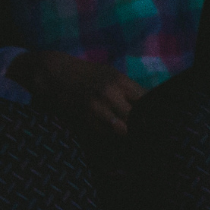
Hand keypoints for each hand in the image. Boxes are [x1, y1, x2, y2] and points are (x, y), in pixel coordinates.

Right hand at [13, 51, 145, 135]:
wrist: (55, 73)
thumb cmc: (87, 75)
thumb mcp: (111, 74)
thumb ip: (128, 90)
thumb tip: (149, 106)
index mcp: (120, 81)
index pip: (146, 100)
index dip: (152, 112)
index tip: (154, 119)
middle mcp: (110, 93)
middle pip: (135, 118)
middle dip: (140, 126)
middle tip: (143, 132)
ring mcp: (96, 107)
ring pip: (120, 129)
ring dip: (125, 133)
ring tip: (129, 135)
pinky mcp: (83, 117)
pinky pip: (103, 134)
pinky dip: (109, 136)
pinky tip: (111, 135)